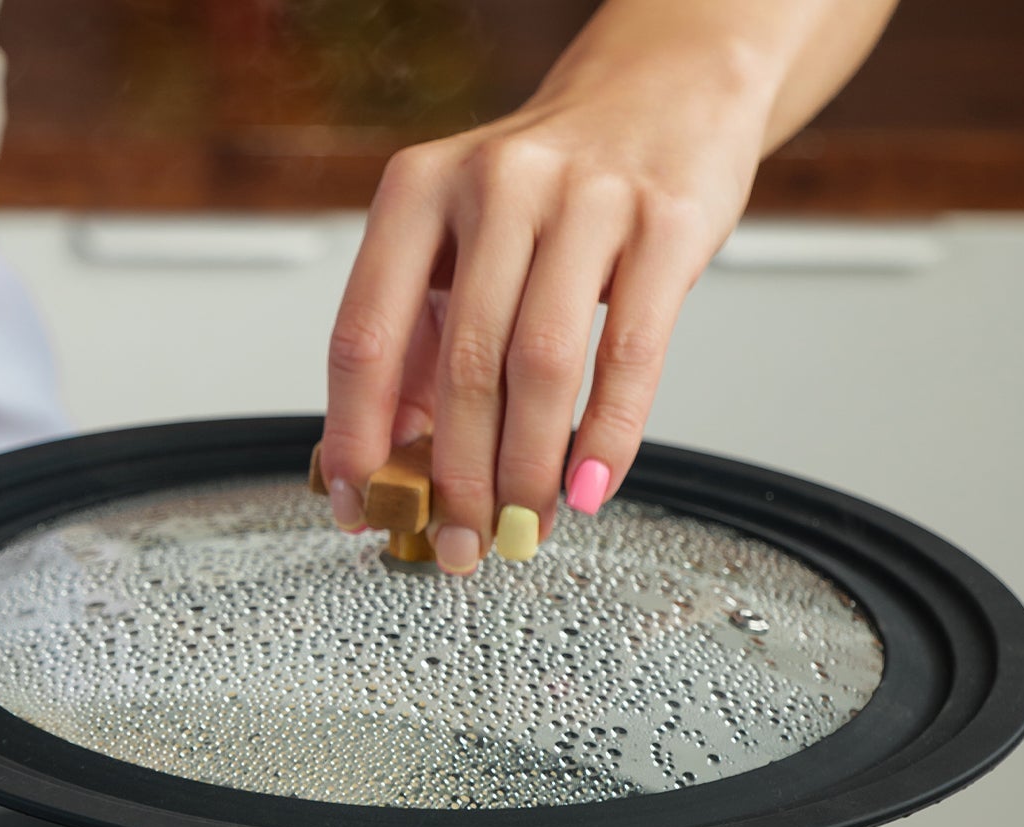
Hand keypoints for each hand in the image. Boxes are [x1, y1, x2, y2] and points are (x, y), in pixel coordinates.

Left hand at [319, 50, 769, 570]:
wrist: (668, 87)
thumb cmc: (553, 186)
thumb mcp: (460, 239)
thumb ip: (419, 340)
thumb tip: (388, 467)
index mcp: (417, 191)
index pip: (361, 338)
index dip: (354, 439)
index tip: (356, 507)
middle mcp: (494, 184)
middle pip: (457, 367)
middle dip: (454, 481)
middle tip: (458, 543)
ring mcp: (583, 197)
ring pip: (536, 368)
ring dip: (526, 471)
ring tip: (522, 526)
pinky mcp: (665, 220)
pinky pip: (629, 355)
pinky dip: (606, 438)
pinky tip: (589, 488)